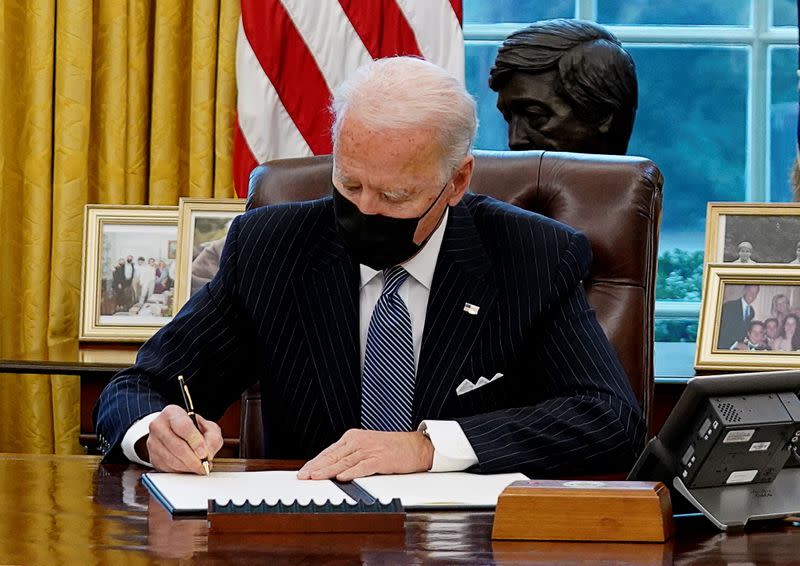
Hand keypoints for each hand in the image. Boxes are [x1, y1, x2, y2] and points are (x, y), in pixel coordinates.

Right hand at [141, 405, 222, 473]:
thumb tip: (208, 453)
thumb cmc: (193, 428)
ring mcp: (153, 442)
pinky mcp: (152, 457)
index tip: (204, 453)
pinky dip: (181, 470)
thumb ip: (212, 437)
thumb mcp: (207, 427)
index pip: (183, 427)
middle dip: (193, 459)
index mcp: (172, 412)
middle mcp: (158, 426)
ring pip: (172, 459)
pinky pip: (167, 468)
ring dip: (188, 466)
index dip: (195, 442)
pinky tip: (189, 467)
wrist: (175, 432)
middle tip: (204, 465)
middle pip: (177, 446)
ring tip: (199, 467)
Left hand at [297, 429, 432, 480]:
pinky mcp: (381, 459)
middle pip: (333, 456)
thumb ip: (351, 456)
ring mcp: (370, 449)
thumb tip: (332, 470)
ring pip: (344, 461)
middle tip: (303, 475)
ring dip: (328, 470)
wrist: (416, 446)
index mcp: (354, 438)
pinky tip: (342, 477)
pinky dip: (352, 472)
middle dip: (316, 467)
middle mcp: (359, 441)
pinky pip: (363, 466)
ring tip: (315, 477)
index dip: (315, 462)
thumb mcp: (368, 447)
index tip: (304, 471)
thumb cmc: (393, 448)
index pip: (329, 451)